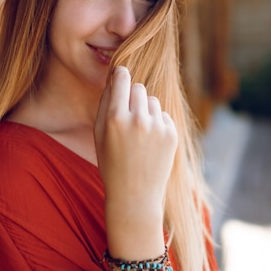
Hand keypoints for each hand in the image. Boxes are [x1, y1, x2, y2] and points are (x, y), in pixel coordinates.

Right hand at [94, 66, 177, 211]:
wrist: (134, 195)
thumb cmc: (111, 163)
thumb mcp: (99, 134)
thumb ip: (105, 103)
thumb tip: (114, 79)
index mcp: (116, 118)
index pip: (122, 79)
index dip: (120, 75)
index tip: (120, 75)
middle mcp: (138, 120)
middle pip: (138, 87)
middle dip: (132, 95)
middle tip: (127, 113)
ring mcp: (157, 127)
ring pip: (152, 101)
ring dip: (146, 110)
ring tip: (138, 133)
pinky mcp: (172, 134)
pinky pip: (163, 115)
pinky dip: (157, 123)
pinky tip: (150, 143)